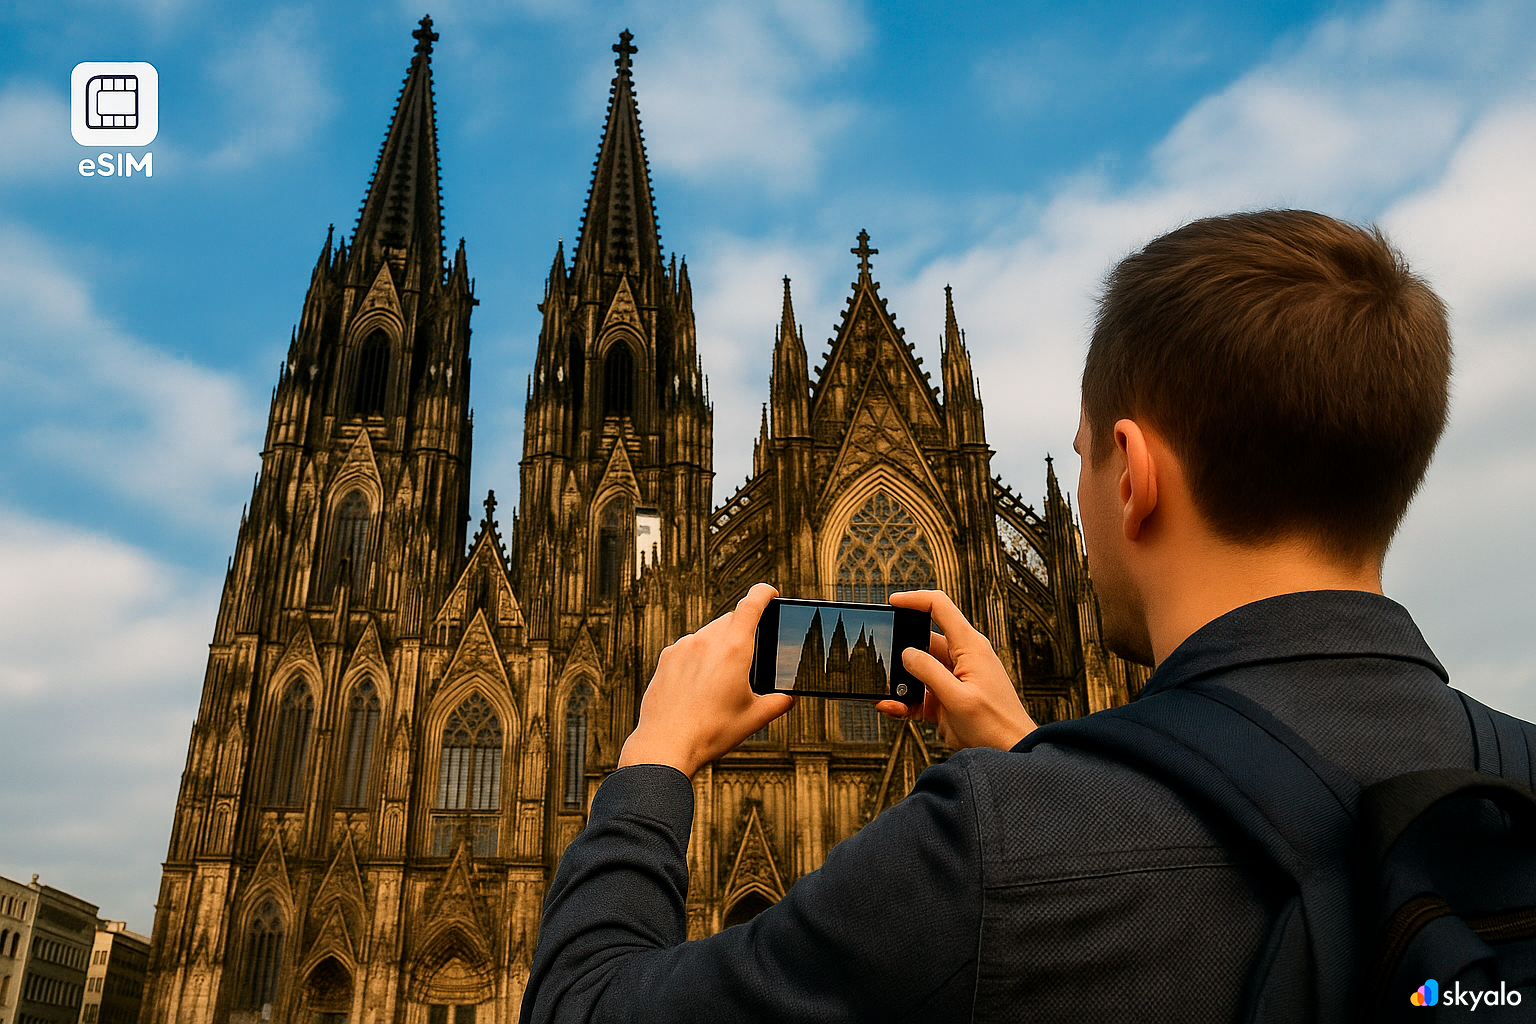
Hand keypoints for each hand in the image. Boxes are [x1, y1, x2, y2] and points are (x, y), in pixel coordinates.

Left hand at [618, 583, 793, 777]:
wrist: (666, 745)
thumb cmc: (711, 732)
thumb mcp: (754, 719)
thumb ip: (778, 703)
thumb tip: (788, 697)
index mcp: (734, 650)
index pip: (752, 605)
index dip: (764, 593)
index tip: (770, 593)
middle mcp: (706, 641)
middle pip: (730, 620)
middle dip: (743, 629)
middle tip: (749, 654)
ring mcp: (682, 648)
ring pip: (708, 634)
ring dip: (719, 644)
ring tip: (721, 678)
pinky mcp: (666, 658)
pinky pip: (688, 647)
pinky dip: (698, 657)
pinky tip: (698, 684)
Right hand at [875, 590, 1035, 749]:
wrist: (1011, 753)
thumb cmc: (995, 725)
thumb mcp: (957, 698)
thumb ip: (929, 672)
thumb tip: (906, 653)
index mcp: (970, 647)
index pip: (940, 608)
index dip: (915, 600)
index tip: (892, 603)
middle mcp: (962, 658)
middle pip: (923, 641)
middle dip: (900, 651)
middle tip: (881, 663)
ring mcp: (954, 679)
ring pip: (918, 670)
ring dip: (901, 682)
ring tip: (887, 696)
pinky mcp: (948, 699)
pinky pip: (920, 693)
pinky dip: (905, 701)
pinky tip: (892, 708)